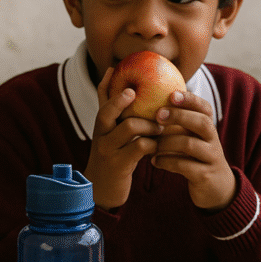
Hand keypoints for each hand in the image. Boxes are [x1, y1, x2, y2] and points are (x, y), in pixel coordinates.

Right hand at [83, 67, 162, 208]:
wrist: (101, 190)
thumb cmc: (112, 157)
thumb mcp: (109, 135)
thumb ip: (114, 113)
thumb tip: (118, 83)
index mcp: (100, 126)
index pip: (101, 100)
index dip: (107, 84)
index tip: (117, 71)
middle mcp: (100, 135)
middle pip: (108, 110)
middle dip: (124, 100)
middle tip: (143, 99)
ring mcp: (107, 150)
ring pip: (131, 126)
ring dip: (150, 125)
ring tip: (160, 129)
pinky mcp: (119, 164)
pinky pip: (140, 146)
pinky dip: (154, 144)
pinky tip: (160, 146)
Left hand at [150, 91, 236, 210]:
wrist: (215, 188)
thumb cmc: (196, 158)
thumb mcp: (192, 139)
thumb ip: (179, 124)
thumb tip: (151, 105)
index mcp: (208, 128)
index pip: (205, 108)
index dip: (190, 99)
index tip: (172, 94)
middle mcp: (213, 140)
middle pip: (201, 122)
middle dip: (179, 116)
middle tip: (158, 115)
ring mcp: (211, 158)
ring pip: (190, 144)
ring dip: (167, 142)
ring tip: (151, 145)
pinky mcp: (204, 175)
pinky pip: (184, 166)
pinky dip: (166, 162)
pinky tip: (154, 161)